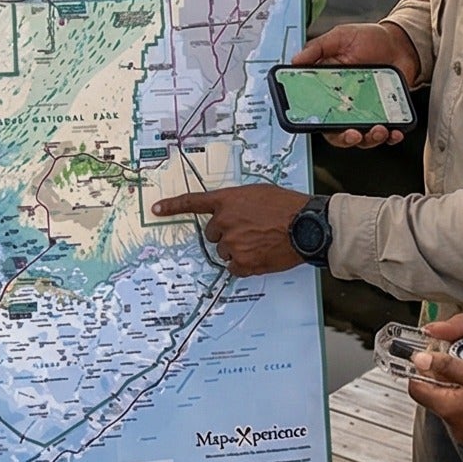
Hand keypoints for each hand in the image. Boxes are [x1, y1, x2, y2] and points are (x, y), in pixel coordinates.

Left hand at [150, 185, 308, 273]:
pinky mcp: (242, 262)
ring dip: (237, 249)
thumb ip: (238, 203)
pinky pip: (233, 268)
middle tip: (249, 231)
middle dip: (226, 234)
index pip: (193, 202)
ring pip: (224, 251)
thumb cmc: (287, 206)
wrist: (307, 225)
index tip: (156, 210)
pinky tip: (260, 255)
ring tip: (260, 242)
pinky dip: (244, 265)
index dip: (173, 206)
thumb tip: (232, 214)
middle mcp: (224, 222)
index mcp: (227, 201)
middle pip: (212, 234)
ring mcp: (232, 243)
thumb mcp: (258, 194)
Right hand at [287, 20, 419, 148]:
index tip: (321, 123)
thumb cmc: (369, 38)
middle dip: (345, 138)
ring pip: (363, 136)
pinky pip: (388, 132)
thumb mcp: (340, 37)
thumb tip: (295, 61)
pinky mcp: (387, 113)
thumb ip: (317, 48)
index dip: (315, 122)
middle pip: (338, 131)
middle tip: (353, 134)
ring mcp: (367, 110)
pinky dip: (391, 136)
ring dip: (370, 139)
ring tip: (379, 129)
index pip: (316, 111)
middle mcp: (346, 104)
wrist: (400, 41)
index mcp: (329, 88)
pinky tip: (394, 131)